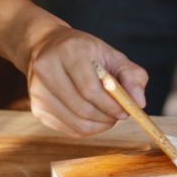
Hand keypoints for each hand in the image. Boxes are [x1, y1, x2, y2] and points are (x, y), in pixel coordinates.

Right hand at [25, 25, 147, 136]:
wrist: (45, 47)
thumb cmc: (85, 53)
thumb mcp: (111, 55)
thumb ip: (131, 76)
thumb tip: (139, 102)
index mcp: (69, 51)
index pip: (91, 89)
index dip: (112, 105)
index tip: (127, 110)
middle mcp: (47, 70)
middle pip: (83, 108)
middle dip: (107, 117)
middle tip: (120, 115)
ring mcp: (38, 91)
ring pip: (75, 122)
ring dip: (99, 125)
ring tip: (108, 116)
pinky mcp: (36, 108)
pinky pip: (68, 129)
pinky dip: (87, 128)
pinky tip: (94, 118)